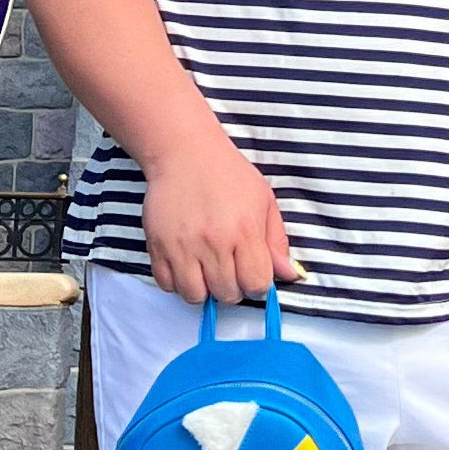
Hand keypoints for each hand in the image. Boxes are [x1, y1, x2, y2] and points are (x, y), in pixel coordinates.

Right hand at [140, 129, 300, 307]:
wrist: (186, 153)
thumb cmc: (229, 175)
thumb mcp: (264, 202)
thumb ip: (277, 242)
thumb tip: (290, 276)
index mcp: (244, 231)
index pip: (256, 284)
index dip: (258, 284)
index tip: (252, 274)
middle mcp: (213, 242)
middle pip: (227, 294)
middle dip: (233, 287)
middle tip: (230, 268)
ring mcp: (182, 246)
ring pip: (195, 296)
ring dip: (204, 289)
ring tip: (207, 270)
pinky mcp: (158, 246)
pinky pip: (166, 284)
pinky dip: (178, 282)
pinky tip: (187, 264)